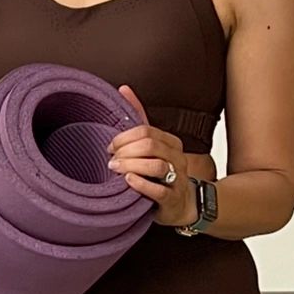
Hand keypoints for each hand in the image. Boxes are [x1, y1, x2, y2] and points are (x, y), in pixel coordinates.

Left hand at [106, 83, 198, 227]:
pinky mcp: (174, 199)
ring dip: (132, 166)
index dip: (124, 138)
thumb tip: (123, 88)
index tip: (110, 147)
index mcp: (170, 142)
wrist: (183, 204)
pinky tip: (129, 181)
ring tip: (117, 169)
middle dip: (126, 151)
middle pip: (150, 146)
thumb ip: (138, 117)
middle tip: (112, 159)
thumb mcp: (151, 144)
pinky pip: (160, 191)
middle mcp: (177, 158)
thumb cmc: (161, 172)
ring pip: (156, 165)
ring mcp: (178, 179)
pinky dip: (142, 184)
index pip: (145, 131)